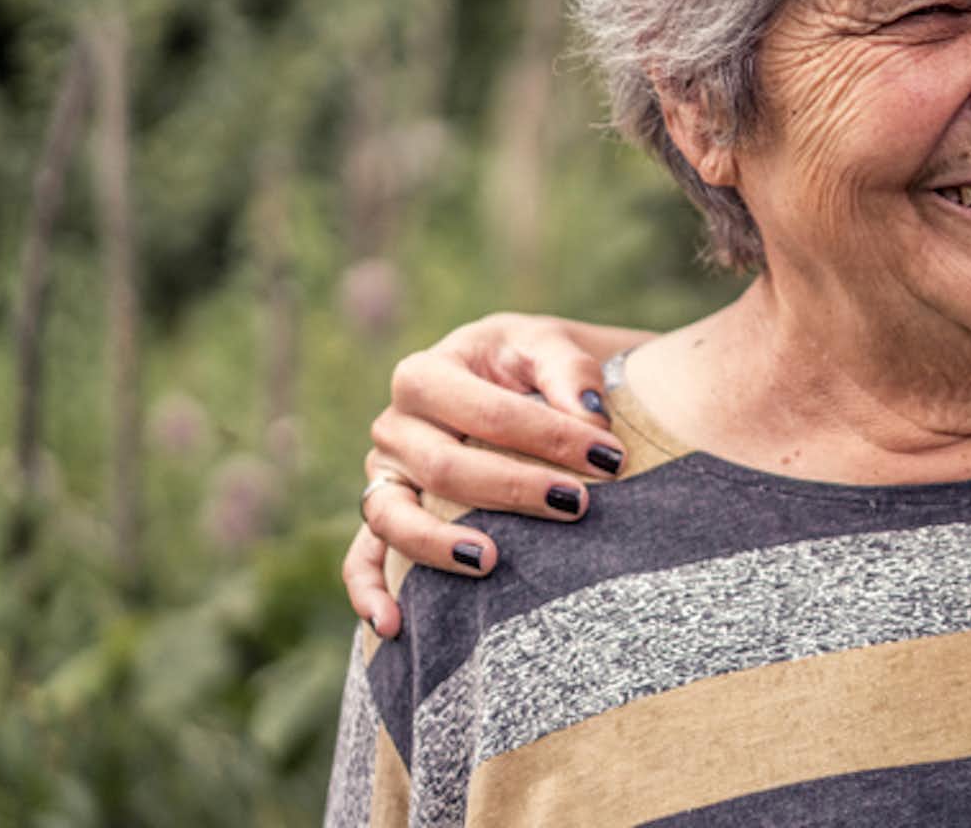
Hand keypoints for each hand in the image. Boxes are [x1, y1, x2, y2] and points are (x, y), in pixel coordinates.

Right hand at [342, 312, 650, 635]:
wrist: (510, 377)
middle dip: (512, 489)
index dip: (547, 435)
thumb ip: (569, 372)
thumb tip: (590, 418)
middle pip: (442, 466)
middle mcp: (395, 426)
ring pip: (391, 516)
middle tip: (577, 505)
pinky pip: (361, 559)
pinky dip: (368, 593)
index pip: (483, 410)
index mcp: (428, 372)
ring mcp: (384, 475)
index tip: (608, 458)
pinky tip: (396, 625)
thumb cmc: (532, 363)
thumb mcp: (550, 346)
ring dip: (436, 545)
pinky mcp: (386, 515)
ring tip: (490, 562)